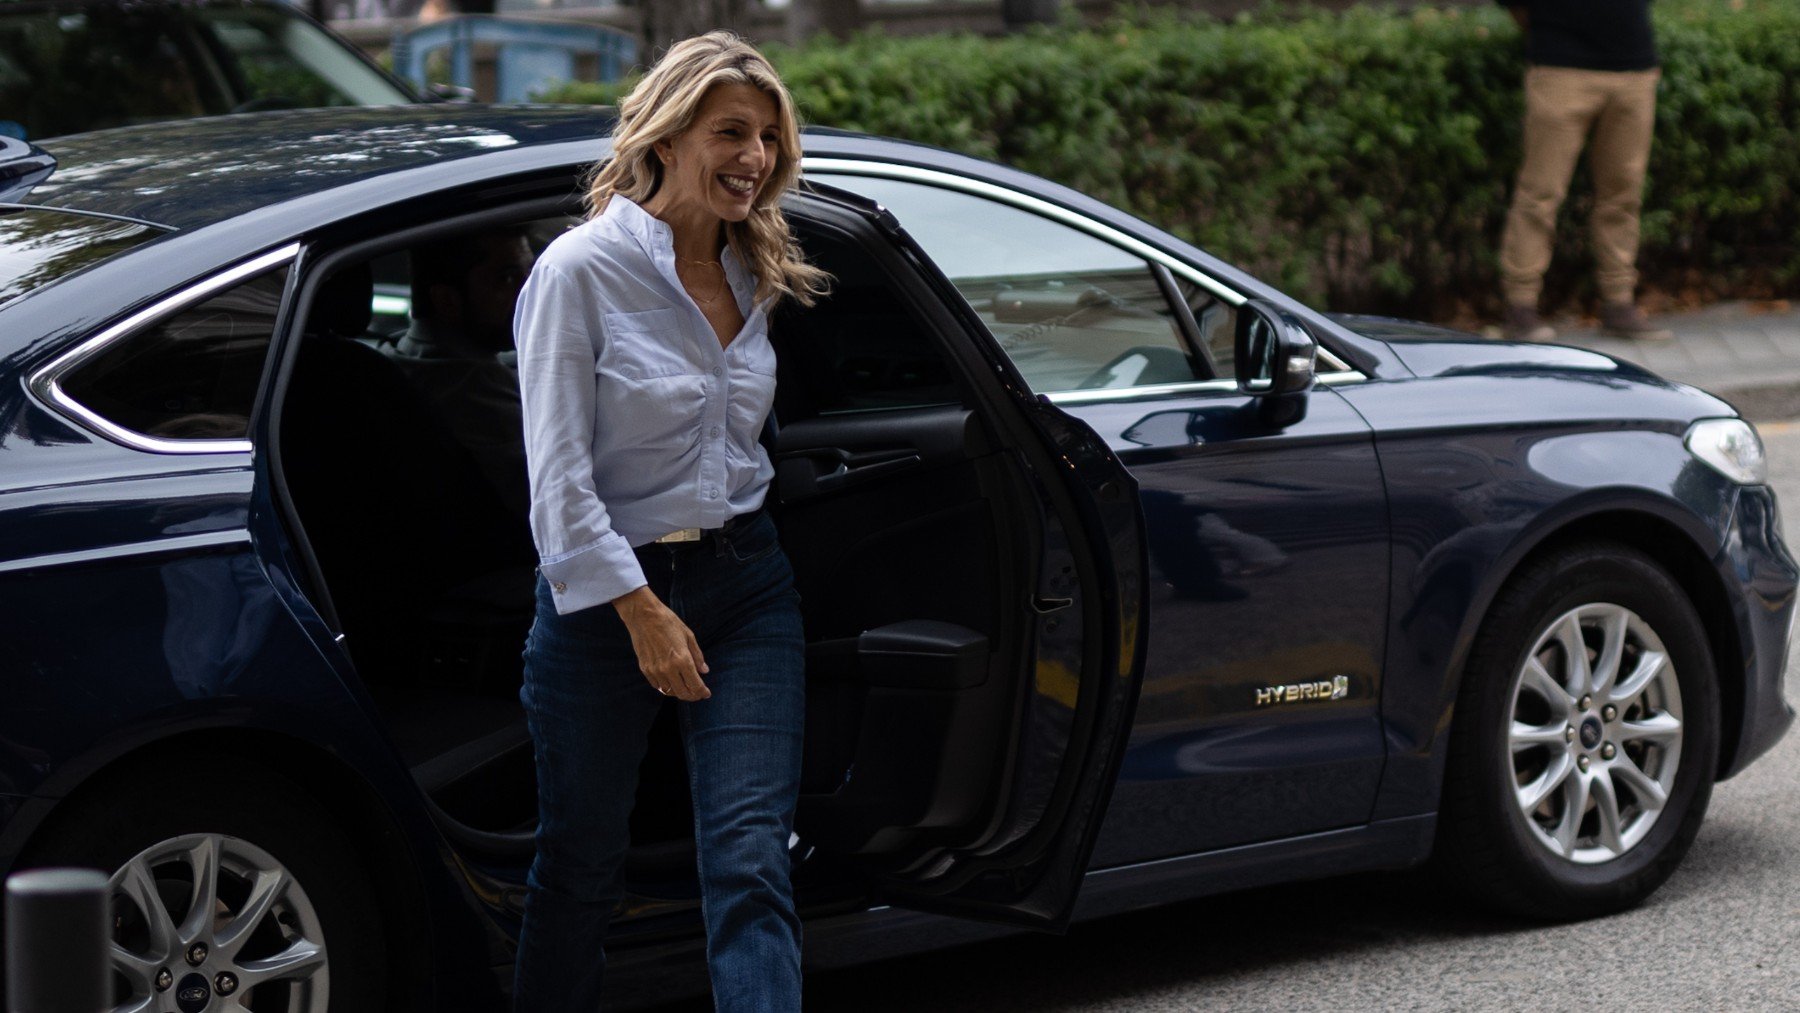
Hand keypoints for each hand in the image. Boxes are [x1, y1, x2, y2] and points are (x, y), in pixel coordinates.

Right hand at [613, 586, 710, 700]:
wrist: (643, 616)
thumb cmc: (668, 622)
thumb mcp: (689, 636)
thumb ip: (697, 656)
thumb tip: (704, 671)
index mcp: (683, 660)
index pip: (695, 686)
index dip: (702, 692)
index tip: (706, 693)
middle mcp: (669, 669)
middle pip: (683, 693)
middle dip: (692, 696)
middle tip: (697, 694)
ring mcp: (655, 671)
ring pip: (669, 692)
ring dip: (679, 692)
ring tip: (685, 688)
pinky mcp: (645, 669)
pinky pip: (657, 686)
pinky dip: (666, 687)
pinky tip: (671, 682)